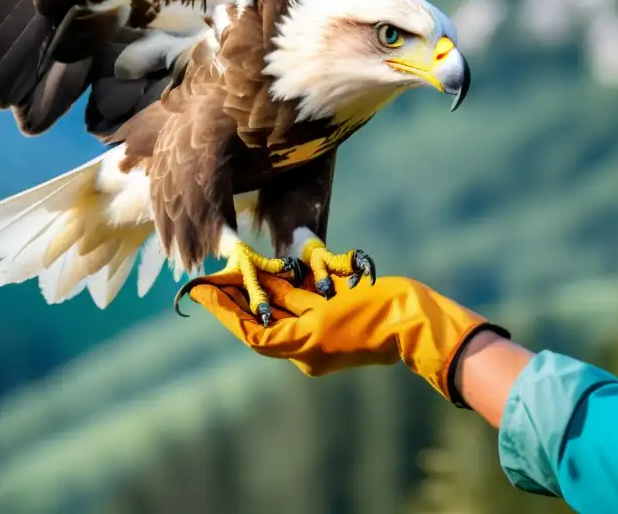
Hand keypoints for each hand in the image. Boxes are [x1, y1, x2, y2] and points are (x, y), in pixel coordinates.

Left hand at [189, 272, 507, 404]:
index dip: (225, 312)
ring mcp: (322, 334)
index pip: (252, 333)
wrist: (416, 319)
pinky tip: (275, 268)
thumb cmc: (375, 316)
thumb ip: (293, 310)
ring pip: (281, 310)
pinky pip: (302, 304)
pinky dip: (287, 288)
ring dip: (260, 289)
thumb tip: (253, 306)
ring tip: (237, 266)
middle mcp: (308, 346)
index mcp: (304, 350)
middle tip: (214, 276)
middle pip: (263, 320)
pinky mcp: (334, 319)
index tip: (201, 292)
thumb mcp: (327, 315)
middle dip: (238, 297)